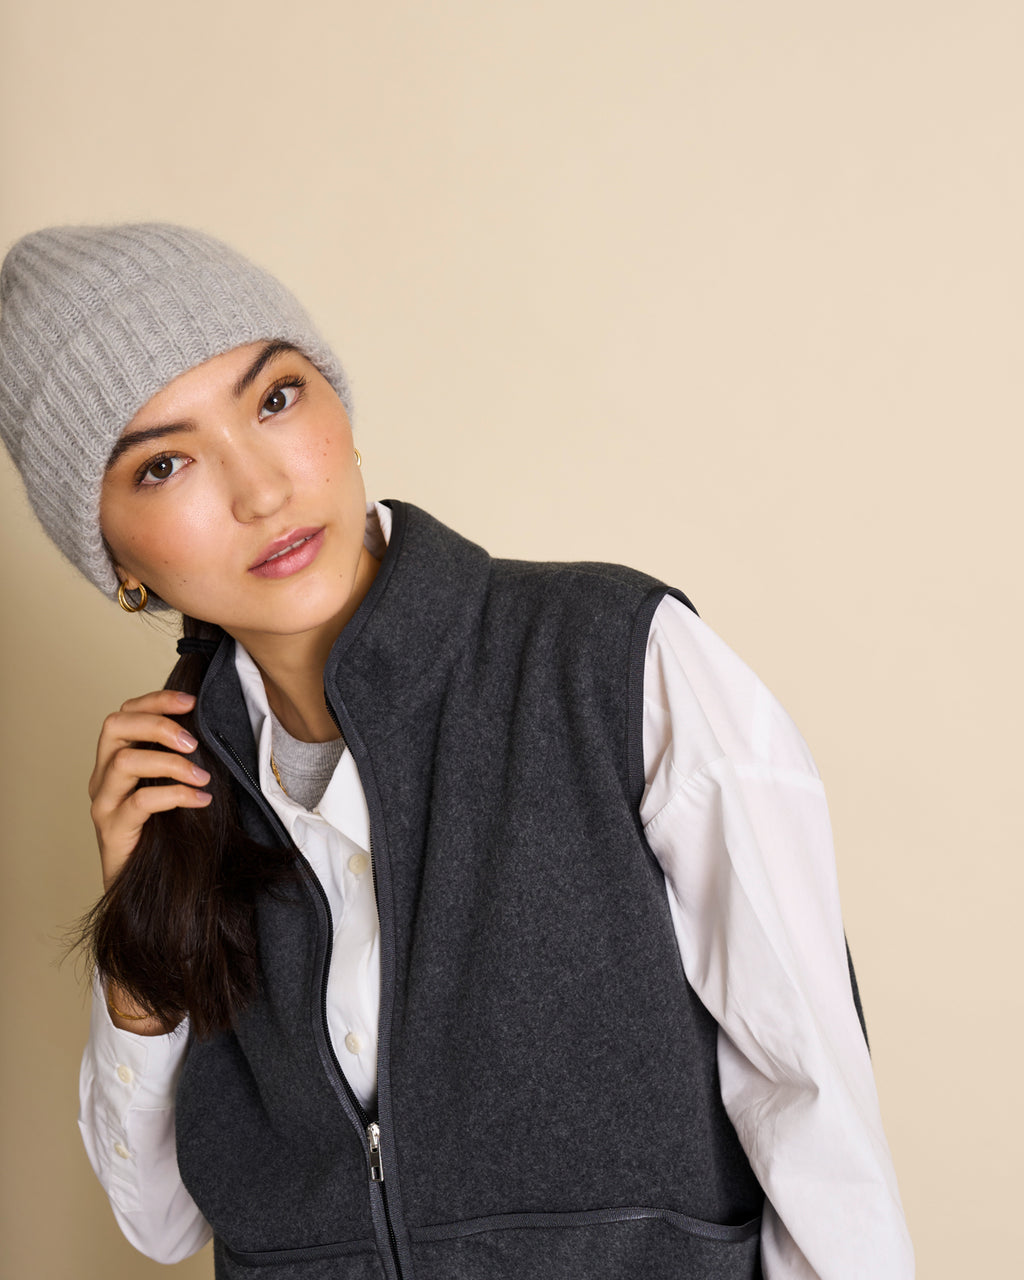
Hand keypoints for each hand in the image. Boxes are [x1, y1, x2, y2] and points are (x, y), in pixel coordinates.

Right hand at [88, 689, 211, 893]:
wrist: (142, 890)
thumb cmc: (162, 835)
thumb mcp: (169, 788)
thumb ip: (177, 761)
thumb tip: (213, 732)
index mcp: (114, 762)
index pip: (124, 714)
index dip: (156, 700)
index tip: (191, 701)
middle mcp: (102, 778)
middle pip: (114, 727)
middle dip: (158, 724)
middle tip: (194, 741)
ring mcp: (103, 804)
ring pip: (124, 762)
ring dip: (170, 763)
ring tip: (202, 776)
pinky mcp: (112, 831)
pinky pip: (140, 802)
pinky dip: (175, 795)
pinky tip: (200, 800)